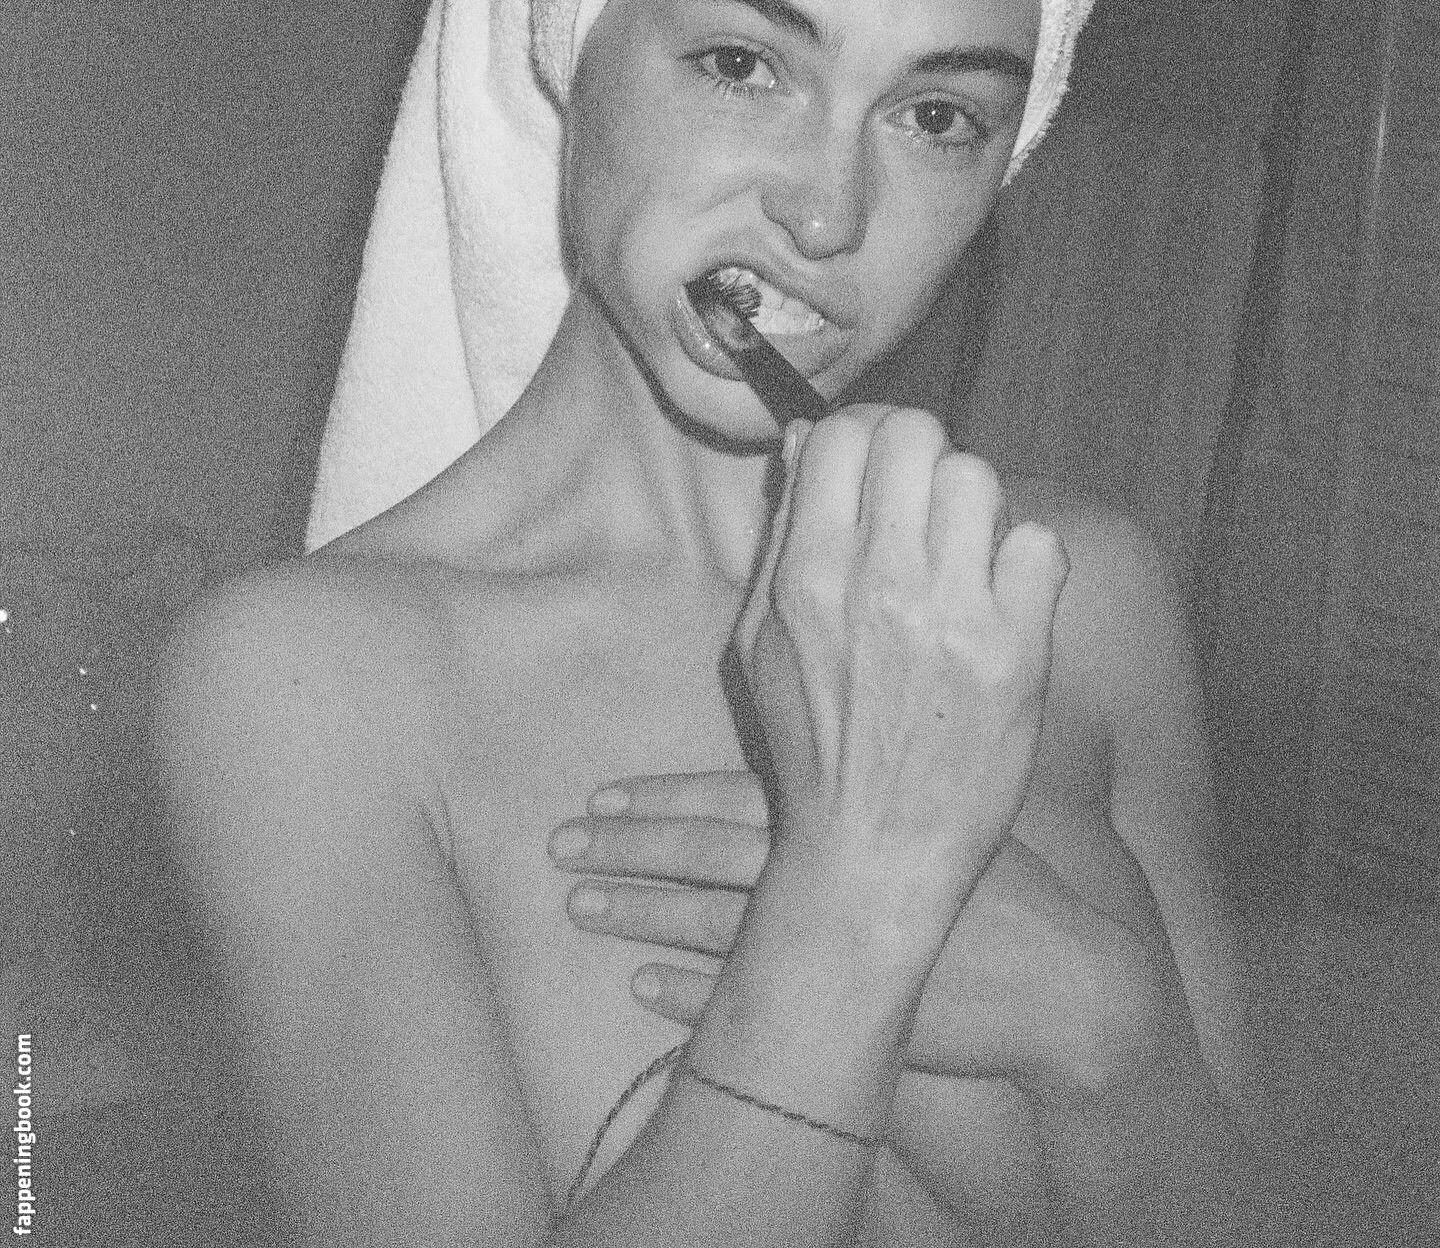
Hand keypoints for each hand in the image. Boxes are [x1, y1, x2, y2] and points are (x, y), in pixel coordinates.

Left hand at [550, 769, 1177, 1089]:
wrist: (1064, 975)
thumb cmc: (1021, 874)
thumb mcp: (968, 778)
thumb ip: (910, 726)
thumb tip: (875, 661)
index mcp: (841, 808)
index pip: (730, 797)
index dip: (661, 797)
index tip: (602, 799)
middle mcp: (817, 867)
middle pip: (701, 854)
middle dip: (628, 848)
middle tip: (560, 848)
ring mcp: (820, 939)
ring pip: (705, 922)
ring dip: (637, 911)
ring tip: (578, 907)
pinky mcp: (834, 1002)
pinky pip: (741, 999)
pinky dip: (683, 990)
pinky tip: (636, 989)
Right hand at [732, 407, 1065, 957]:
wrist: (872, 852)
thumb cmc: (810, 744)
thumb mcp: (760, 638)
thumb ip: (782, 534)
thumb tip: (806, 440)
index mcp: (808, 573)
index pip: (843, 432)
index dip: (864, 436)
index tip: (875, 467)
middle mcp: (879, 581)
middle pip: (916, 435)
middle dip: (919, 456)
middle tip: (921, 503)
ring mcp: (953, 615)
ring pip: (978, 477)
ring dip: (971, 505)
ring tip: (963, 553)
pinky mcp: (1016, 653)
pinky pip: (1040, 544)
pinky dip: (1025, 560)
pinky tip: (1002, 597)